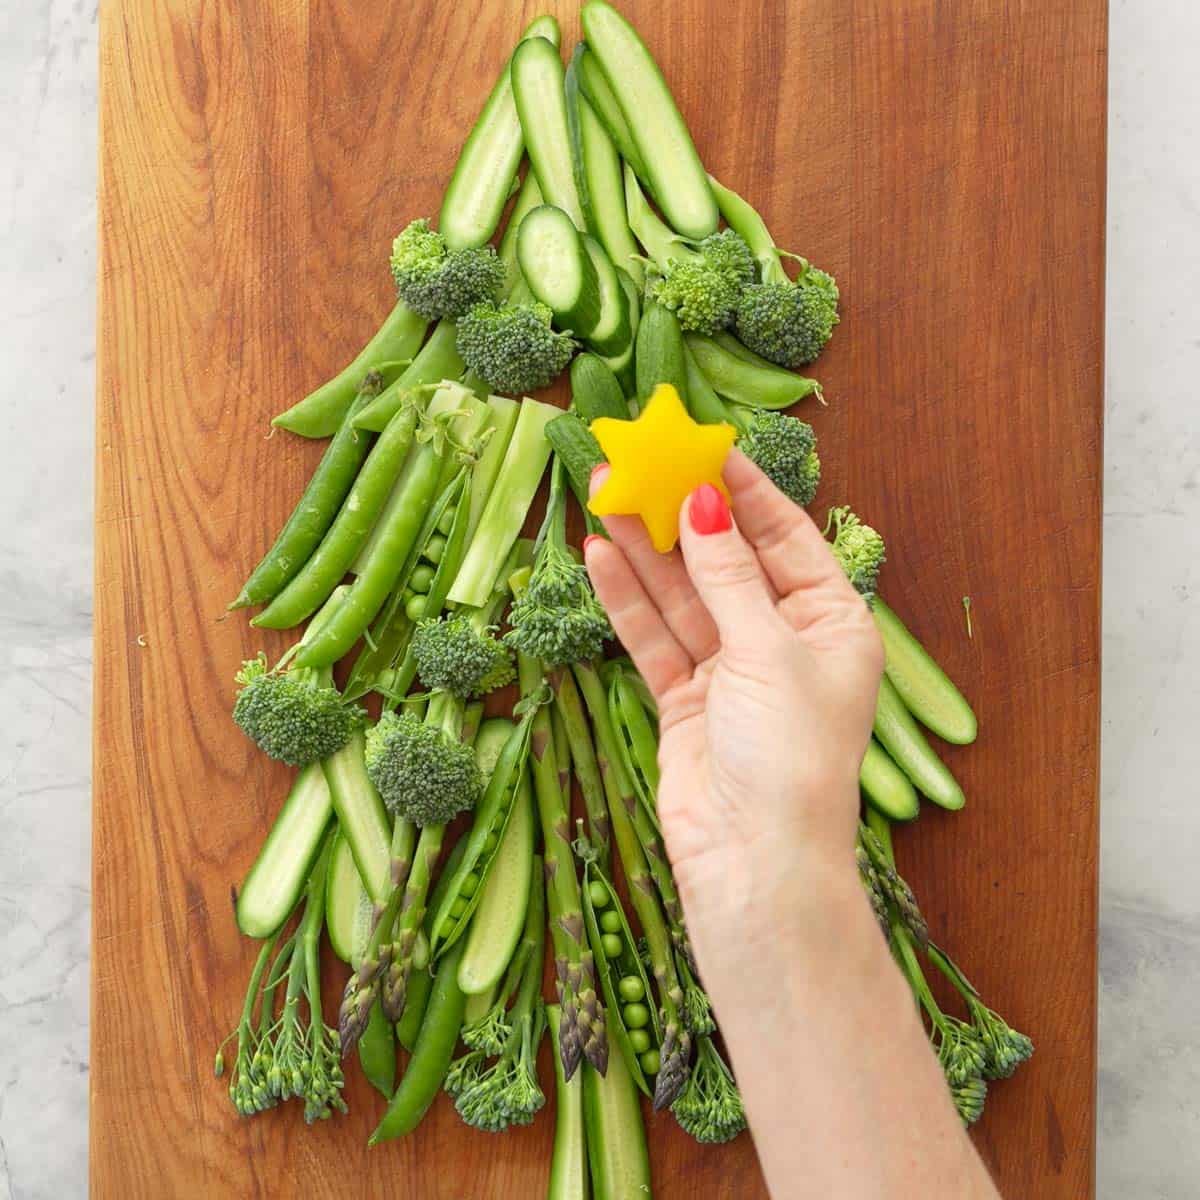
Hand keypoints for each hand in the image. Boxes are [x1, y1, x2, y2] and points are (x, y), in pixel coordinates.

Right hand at [584, 451, 883, 923]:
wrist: (753, 862)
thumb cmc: (789, 754)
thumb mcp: (767, 650)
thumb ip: (728, 575)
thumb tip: (702, 503)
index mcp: (831, 624)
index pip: (786, 539)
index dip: (746, 492)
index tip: (707, 446)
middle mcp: (782, 642)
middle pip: (726, 562)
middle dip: (682, 514)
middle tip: (639, 461)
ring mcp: (730, 672)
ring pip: (682, 596)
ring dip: (645, 548)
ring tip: (604, 491)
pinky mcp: (686, 701)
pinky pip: (656, 638)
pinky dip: (628, 600)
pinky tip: (599, 555)